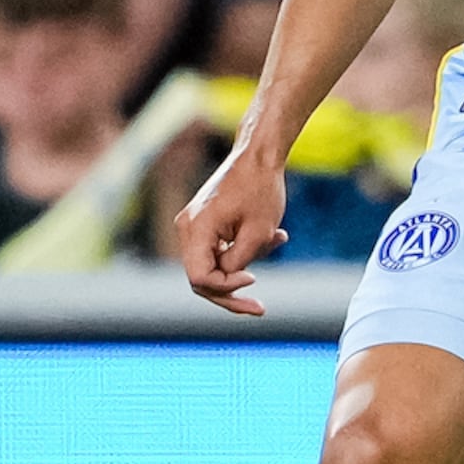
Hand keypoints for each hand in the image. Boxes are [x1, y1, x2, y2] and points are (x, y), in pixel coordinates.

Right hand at [175, 141, 292, 314]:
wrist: (258, 154)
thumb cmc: (261, 188)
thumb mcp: (258, 232)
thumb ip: (239, 263)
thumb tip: (227, 282)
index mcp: (195, 229)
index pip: (200, 278)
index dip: (227, 288)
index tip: (255, 280)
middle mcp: (187, 228)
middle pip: (201, 278)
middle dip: (232, 293)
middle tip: (259, 308)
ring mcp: (192, 226)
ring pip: (212, 266)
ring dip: (244, 265)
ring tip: (277, 240)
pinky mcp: (204, 223)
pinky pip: (218, 250)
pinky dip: (243, 251)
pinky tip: (274, 237)